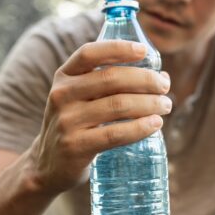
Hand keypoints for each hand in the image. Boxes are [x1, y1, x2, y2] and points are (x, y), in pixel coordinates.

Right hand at [29, 40, 171, 193]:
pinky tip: (155, 124)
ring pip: (118, 105)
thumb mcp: (80, 98)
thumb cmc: (77, 125)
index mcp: (64, 76)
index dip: (118, 48)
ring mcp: (67, 121)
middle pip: (111, 78)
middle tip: (165, 87)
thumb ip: (111, 84)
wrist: (48, 165)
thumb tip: (162, 77)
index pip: (89, 53)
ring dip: (149, 103)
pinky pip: (115, 133)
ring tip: (166, 105)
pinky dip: (140, 127)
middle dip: (146, 80)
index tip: (144, 51)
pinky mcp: (75, 147)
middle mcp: (62, 95)